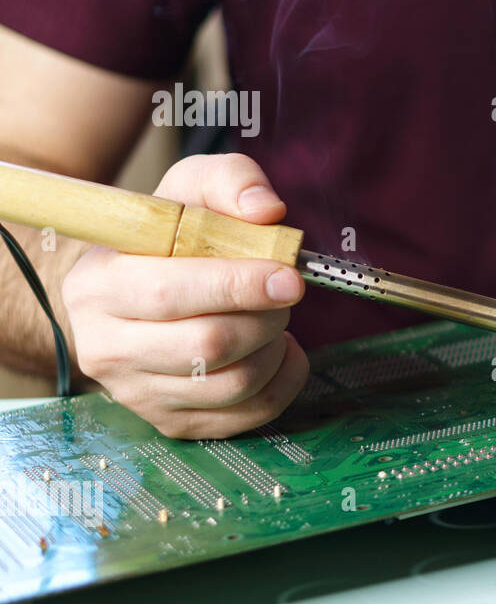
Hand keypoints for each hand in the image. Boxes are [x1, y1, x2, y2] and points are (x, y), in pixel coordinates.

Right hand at [62, 153, 309, 437]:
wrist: (131, 291)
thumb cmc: (168, 237)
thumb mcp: (190, 189)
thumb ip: (230, 181)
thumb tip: (266, 209)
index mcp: (98, 284)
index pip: (169, 292)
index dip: (238, 286)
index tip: (288, 277)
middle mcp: (105, 346)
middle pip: (207, 345)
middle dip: (266, 317)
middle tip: (284, 292)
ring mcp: (135, 392)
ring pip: (232, 384)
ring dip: (275, 347)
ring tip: (274, 317)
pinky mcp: (170, 422)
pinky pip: (247, 414)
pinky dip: (283, 380)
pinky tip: (278, 349)